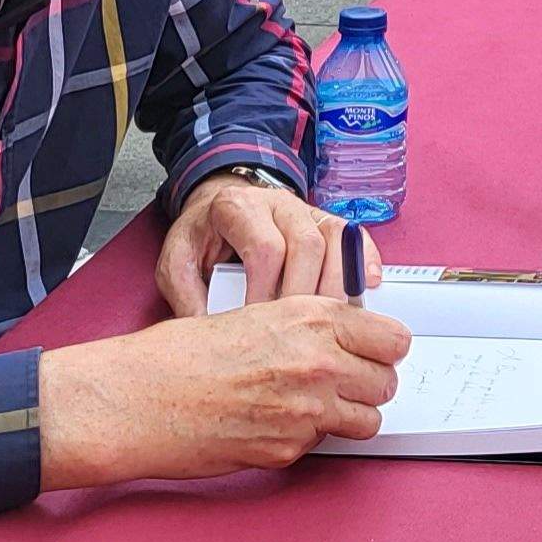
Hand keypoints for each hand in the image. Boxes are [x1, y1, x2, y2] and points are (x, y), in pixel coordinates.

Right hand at [37, 291, 411, 486]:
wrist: (137, 398)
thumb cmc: (180, 355)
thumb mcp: (253, 315)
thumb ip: (305, 325)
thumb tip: (341, 338)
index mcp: (309, 318)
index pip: (392, 337)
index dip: (383, 347)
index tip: (374, 351)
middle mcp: (316, 362)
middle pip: (387, 381)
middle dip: (369, 383)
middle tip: (346, 382)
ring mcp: (305, 410)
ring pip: (368, 420)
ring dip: (349, 415)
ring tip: (317, 406)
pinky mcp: (287, 449)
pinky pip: (322, 445)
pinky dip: (307, 438)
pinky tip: (275, 422)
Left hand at [156, 171, 373, 318]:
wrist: (217, 206)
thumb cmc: (202, 237)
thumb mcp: (177, 261)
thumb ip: (186, 295)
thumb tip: (206, 337)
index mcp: (237, 208)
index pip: (265, 248)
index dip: (267, 291)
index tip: (261, 324)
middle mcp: (277, 204)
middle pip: (308, 244)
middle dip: (307, 294)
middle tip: (301, 335)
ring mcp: (306, 210)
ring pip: (335, 241)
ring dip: (336, 285)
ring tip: (331, 324)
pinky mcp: (326, 221)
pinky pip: (355, 237)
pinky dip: (363, 262)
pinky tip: (364, 289)